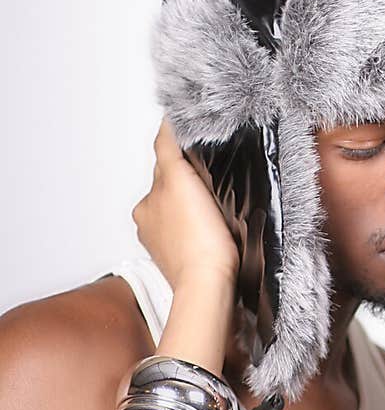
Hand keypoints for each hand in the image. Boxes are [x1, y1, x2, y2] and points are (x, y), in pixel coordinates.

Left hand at [132, 120, 239, 290]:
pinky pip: (192, 240)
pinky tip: (214, 236)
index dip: (182, 156)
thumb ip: (167, 146)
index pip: (163, 168)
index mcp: (144, 208)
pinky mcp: (186, 266)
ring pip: (182, 216)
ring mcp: (168, 249)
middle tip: (209, 185)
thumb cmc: (198, 242)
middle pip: (171, 192)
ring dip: (194, 211)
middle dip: (186, 185)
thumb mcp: (177, 178)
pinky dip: (199, 234)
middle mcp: (150, 228)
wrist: (210, 288)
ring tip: (213, 214)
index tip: (198, 153)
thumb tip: (165, 121)